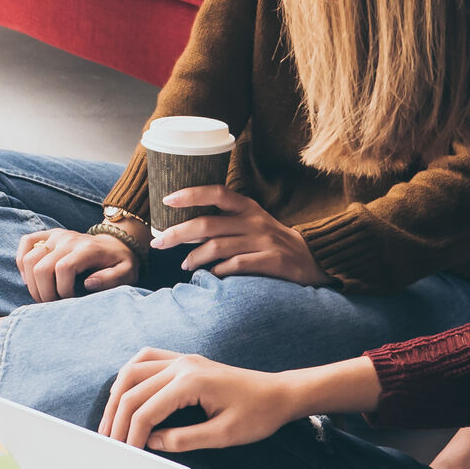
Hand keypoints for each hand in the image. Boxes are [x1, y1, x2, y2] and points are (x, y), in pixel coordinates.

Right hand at [17, 228, 137, 300]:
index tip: (71, 301)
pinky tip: (31, 278)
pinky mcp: (47, 235)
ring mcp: (56, 235)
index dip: (62, 290)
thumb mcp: (126, 273)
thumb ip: (111, 279)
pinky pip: (25, 242)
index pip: (63, 268)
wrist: (115, 244)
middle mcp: (68, 239)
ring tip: (44, 294)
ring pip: (29, 259)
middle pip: (41, 267)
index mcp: (87, 249)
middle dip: (44, 292)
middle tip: (54, 303)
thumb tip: (87, 284)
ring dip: (32, 283)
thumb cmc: (119, 263)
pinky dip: (22, 262)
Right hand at [98, 348, 312, 450]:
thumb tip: (150, 443)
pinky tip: (125, 392)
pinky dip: (130, 375)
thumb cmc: (258, 414)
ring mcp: (183, 359)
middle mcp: (182, 364)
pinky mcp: (185, 361)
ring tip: (111, 422)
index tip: (126, 454)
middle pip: (132, 388)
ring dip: (117, 395)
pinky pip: (147, 359)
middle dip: (116, 417)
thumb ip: (183, 440)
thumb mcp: (222, 436)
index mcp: (191, 381)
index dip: (131, 434)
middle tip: (110, 442)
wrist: (279, 394)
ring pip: (133, 369)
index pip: (146, 410)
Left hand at [154, 185, 331, 284]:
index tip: (166, 200)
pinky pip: (237, 266)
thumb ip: (225, 218)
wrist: (311, 258)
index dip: (190, 194)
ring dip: (194, 257)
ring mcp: (263, 242)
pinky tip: (210, 275)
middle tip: (158, 244)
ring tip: (183, 265)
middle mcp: (254, 221)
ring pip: (217, 247)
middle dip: (177, 234)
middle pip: (207, 225)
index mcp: (248, 207)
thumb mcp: (252, 220)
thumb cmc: (271, 239)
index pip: (216, 193)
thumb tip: (185, 223)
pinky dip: (218, 271)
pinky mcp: (271, 262)